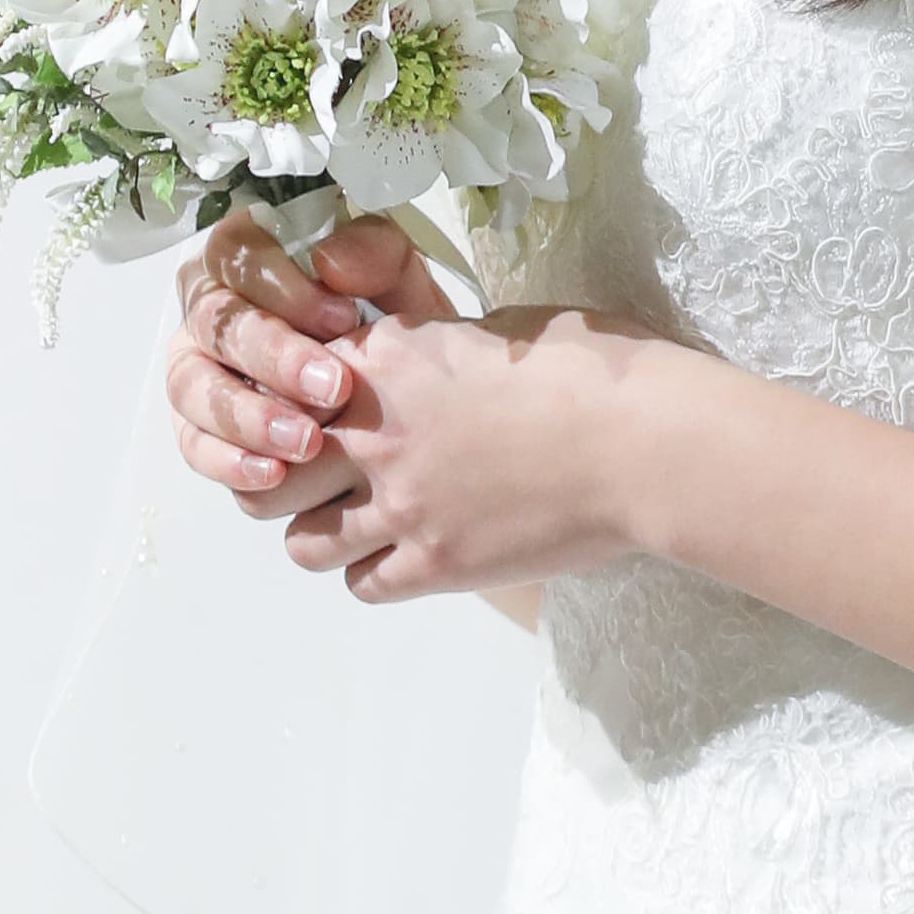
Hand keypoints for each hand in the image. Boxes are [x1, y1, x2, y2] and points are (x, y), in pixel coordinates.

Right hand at [163, 213, 451, 515]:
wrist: (405, 391)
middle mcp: (209, 307)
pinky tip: (273, 475)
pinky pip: (194, 444)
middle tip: (335, 388)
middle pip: (215, 324)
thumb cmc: (388, 324)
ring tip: (307, 443)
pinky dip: (229, 462)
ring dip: (247, 416)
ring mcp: (196, 367)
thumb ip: (376, 255)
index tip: (345, 319)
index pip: (238, 255)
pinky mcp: (197, 426)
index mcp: (246, 255)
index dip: (284, 288)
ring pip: (192, 386)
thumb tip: (330, 262)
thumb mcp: (398, 282)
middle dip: (274, 357)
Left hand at [280, 301, 662, 608]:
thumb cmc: (591, 369)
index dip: (297, 400)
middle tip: (318, 481)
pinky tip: (406, 556)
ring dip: (324, 533)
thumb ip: (433, 349)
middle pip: (269, 471)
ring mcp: (400, 506)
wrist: (644, 442)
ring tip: (361, 526)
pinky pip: (362, 586)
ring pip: (303, 542)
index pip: (286, 383)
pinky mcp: (435, 564)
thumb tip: (419, 365)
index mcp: (385, 362)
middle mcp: (373, 434)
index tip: (321, 411)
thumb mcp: (497, 328)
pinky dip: (374, 574)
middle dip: (283, 476)